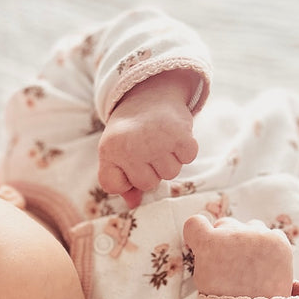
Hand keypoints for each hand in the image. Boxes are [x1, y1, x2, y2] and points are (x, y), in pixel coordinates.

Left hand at [98, 70, 198, 207]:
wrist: (149, 94)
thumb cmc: (129, 133)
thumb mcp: (113, 153)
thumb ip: (117, 181)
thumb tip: (134, 204)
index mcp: (110, 149)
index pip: (116, 187)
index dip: (123, 178)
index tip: (125, 160)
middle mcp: (132, 146)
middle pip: (147, 184)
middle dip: (149, 171)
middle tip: (146, 149)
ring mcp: (158, 141)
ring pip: (170, 174)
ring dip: (168, 161)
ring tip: (160, 143)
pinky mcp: (181, 134)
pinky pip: (188, 159)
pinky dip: (184, 151)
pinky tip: (174, 138)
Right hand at [183, 215, 293, 297]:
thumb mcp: (202, 278)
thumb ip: (203, 255)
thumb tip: (208, 244)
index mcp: (209, 243)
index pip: (194, 223)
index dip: (196, 233)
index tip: (201, 242)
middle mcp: (234, 234)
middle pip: (224, 223)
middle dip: (224, 238)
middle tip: (228, 259)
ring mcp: (258, 235)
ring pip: (249, 225)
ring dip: (246, 238)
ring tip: (249, 261)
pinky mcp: (278, 241)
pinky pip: (271, 233)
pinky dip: (267, 244)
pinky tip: (265, 261)